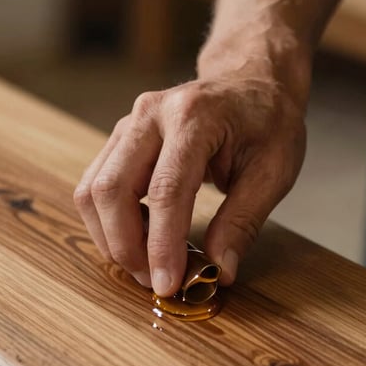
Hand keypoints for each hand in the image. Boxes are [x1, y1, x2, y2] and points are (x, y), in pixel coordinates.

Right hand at [73, 74, 305, 295]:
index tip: (167, 284)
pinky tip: (138, 237)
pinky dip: (108, 221)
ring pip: (92, 190)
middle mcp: (150, 115)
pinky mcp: (118, 139)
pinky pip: (95, 186)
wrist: (248, 81)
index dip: (162, 244)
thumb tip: (217, 271)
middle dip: (125, 246)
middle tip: (152, 281)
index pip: (166, 190)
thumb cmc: (266, 122)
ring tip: (144, 264)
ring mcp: (127, 124)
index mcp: (194, 116)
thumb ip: (242, 222)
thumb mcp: (273, 171)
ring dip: (110, 237)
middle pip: (111, 189)